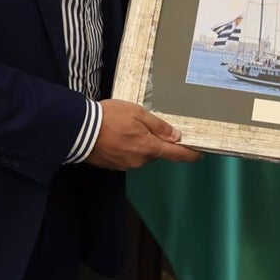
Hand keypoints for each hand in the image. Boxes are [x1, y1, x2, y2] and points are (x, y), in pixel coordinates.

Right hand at [84, 99, 202, 169]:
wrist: (79, 129)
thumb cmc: (110, 117)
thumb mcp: (138, 113)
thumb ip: (158, 126)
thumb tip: (176, 136)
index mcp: (149, 147)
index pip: (175, 154)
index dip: (189, 154)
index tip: (199, 154)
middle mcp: (139, 160)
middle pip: (156, 152)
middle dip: (155, 141)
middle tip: (144, 124)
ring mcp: (125, 165)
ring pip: (141, 154)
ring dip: (139, 143)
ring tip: (126, 127)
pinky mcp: (113, 165)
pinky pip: (127, 157)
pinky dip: (126, 148)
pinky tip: (117, 136)